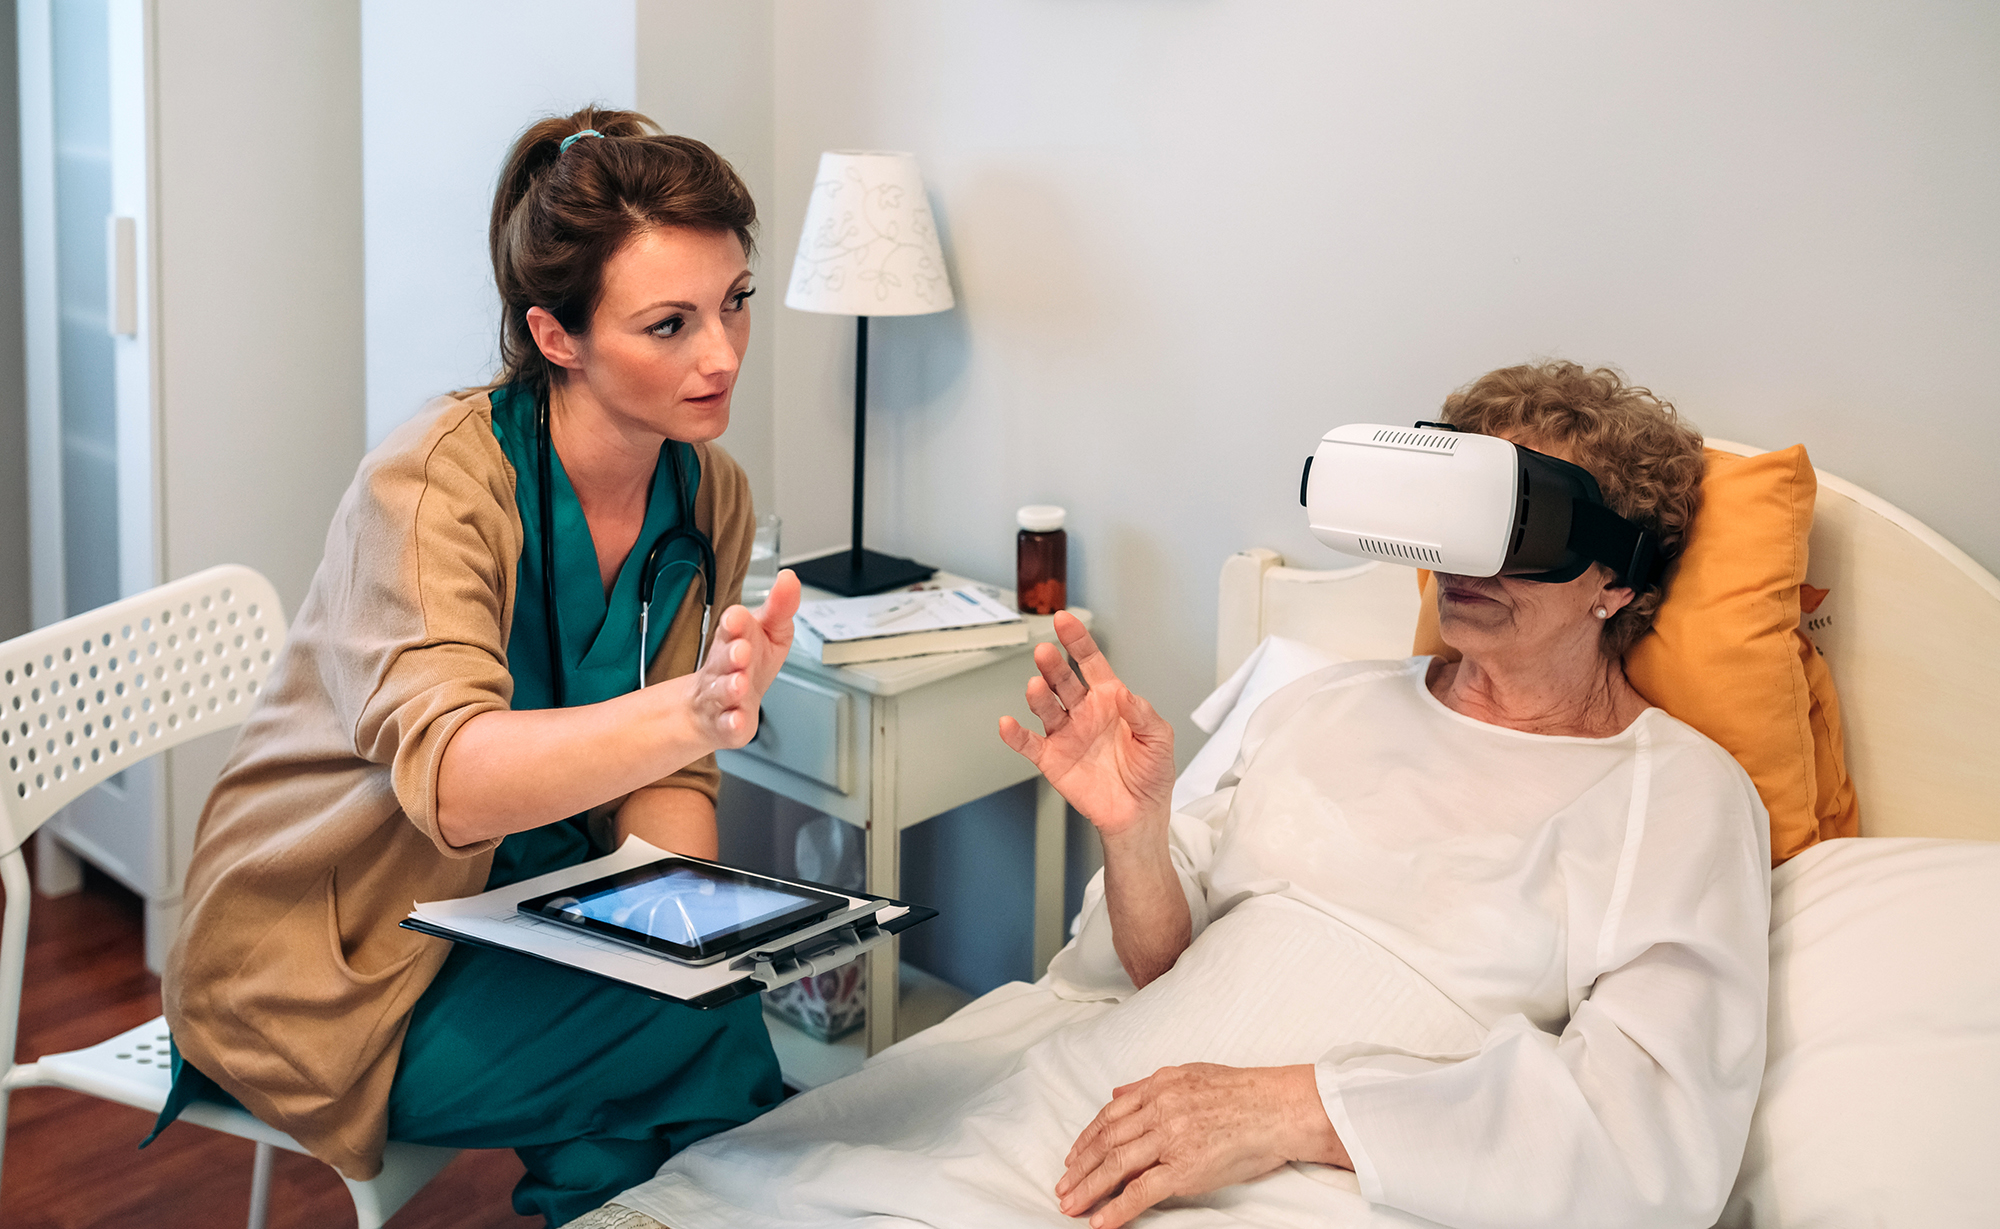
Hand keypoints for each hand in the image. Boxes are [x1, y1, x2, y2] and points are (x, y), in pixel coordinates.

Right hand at [687, 569, 798, 748]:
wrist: (714, 708)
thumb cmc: (748, 664)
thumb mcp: (768, 632)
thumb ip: (780, 607)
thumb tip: (790, 578)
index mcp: (734, 640)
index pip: (733, 627)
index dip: (735, 623)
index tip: (736, 617)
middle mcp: (724, 667)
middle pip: (723, 659)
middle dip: (731, 654)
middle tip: (741, 650)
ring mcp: (721, 696)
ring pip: (722, 691)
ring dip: (730, 687)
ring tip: (740, 684)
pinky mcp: (726, 724)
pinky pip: (726, 724)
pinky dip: (731, 723)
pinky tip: (736, 721)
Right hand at [998, 611, 1175, 840]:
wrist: (1139, 814)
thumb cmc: (1151, 773)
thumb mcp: (1160, 739)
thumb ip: (1144, 714)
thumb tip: (1127, 694)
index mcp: (1109, 699)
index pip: (1089, 663)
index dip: (1077, 641)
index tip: (1064, 620)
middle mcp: (1083, 712)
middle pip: (1062, 681)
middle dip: (1053, 665)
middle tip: (1044, 652)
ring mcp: (1066, 734)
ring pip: (1046, 707)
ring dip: (1038, 695)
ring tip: (1035, 686)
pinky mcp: (1052, 760)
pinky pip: (1029, 744)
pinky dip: (1015, 735)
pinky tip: (1008, 724)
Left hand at [1056, 1063, 1349, 1227]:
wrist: (1280, 1108)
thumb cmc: (1244, 1093)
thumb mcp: (1191, 1074)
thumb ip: (1150, 1085)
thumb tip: (1117, 1094)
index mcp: (1158, 1086)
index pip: (1110, 1116)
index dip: (1086, 1140)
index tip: (1072, 1158)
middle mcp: (1159, 1109)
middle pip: (1106, 1142)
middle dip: (1079, 1168)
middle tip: (1062, 1187)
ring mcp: (1171, 1138)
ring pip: (1116, 1166)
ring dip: (1088, 1188)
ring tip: (1071, 1205)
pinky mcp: (1185, 1168)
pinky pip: (1142, 1192)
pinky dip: (1117, 1208)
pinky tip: (1101, 1221)